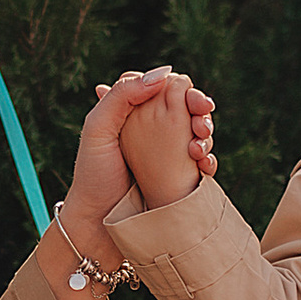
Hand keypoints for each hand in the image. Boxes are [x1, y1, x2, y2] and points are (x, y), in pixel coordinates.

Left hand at [64, 66, 214, 228]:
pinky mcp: (176, 176)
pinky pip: (200, 161)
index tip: (193, 98)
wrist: (98, 225)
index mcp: (129, 113)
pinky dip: (207, 159)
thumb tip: (164, 74)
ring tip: (199, 148)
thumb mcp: (98, 129)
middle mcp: (148, 129)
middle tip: (202, 124)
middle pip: (183, 107)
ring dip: (205, 134)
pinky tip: (203, 166)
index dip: (180, 88)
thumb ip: (122, 95)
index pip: (161, 87)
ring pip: (195, 131)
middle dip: (199, 111)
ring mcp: (165, 153)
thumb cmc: (93, 177)